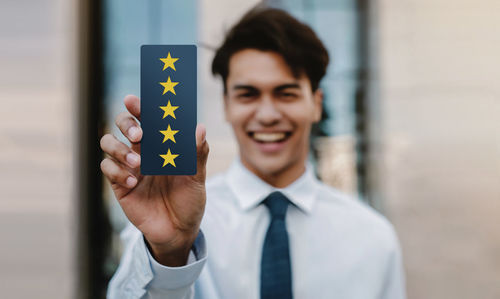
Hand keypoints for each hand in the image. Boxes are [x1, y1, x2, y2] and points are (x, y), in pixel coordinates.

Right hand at [100, 95, 208, 265]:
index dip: (140, 106)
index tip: (134, 100)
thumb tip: (200, 128)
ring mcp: (129, 166)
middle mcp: (143, 150)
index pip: (148, 118)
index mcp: (162, 144)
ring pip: (108, 142)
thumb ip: (198, 154)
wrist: (179, 231)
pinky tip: (132, 182)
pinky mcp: (119, 184)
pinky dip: (116, 171)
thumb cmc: (189, 200)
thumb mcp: (197, 178)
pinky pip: (107, 168)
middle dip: (126, 123)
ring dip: (119, 149)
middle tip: (138, 135)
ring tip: (138, 163)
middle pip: (123, 124)